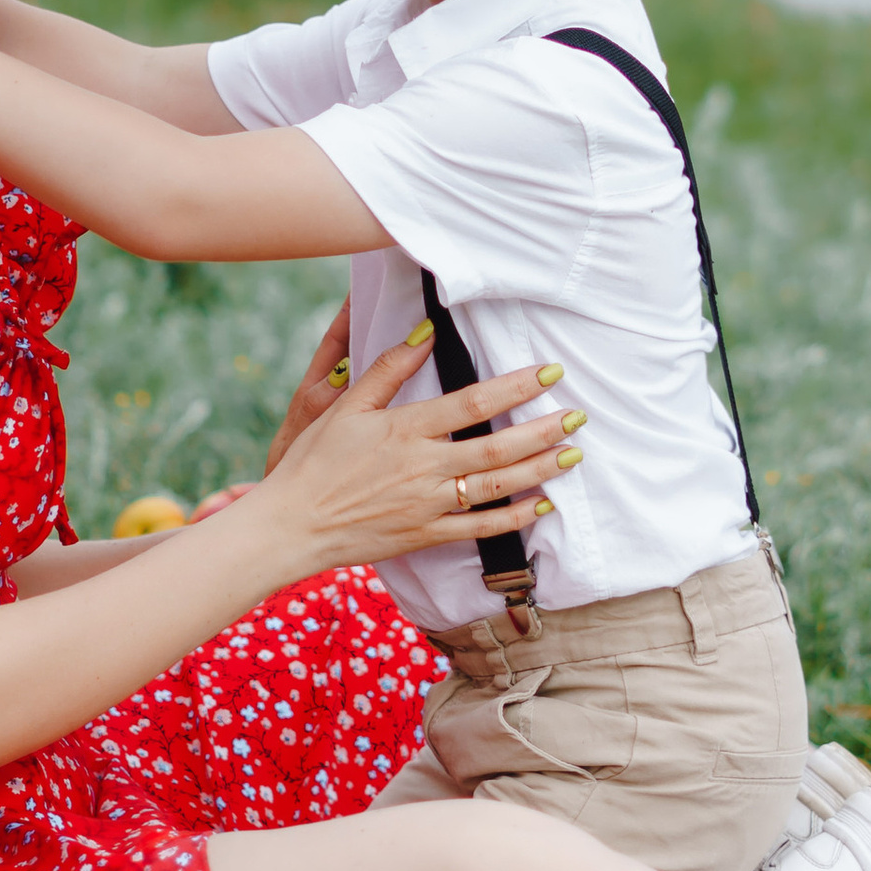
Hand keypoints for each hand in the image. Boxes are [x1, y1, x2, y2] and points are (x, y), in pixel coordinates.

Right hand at [251, 328, 578, 578]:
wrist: (292, 525)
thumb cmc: (315, 462)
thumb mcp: (346, 407)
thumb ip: (390, 370)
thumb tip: (426, 334)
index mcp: (405, 430)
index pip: (473, 402)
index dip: (516, 386)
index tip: (550, 371)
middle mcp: (423, 468)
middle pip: (497, 446)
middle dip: (543, 430)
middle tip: (578, 416)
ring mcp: (428, 505)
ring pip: (497, 486)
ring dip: (540, 470)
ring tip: (572, 454)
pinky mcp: (426, 535)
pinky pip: (481, 528)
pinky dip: (516, 518)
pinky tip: (543, 505)